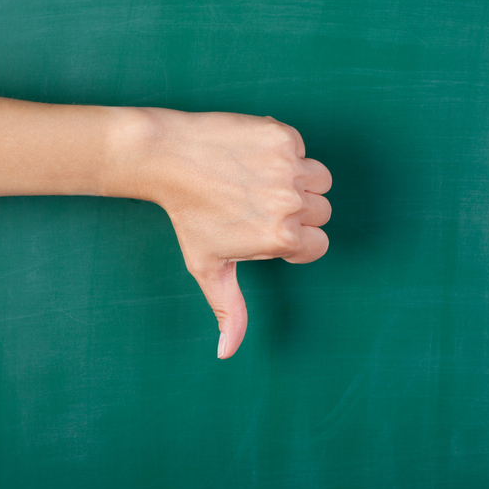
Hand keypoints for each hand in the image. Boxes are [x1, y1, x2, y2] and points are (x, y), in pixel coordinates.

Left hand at [122, 109, 331, 358]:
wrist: (167, 157)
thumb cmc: (188, 215)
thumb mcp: (208, 266)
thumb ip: (229, 309)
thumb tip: (227, 352)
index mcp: (281, 237)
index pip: (317, 244)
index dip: (293, 241)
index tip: (265, 230)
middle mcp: (290, 202)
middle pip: (322, 212)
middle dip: (297, 210)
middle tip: (258, 204)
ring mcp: (289, 167)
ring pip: (321, 179)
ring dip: (300, 181)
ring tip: (262, 181)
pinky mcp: (283, 135)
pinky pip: (302, 148)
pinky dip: (284, 151)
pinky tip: (252, 157)